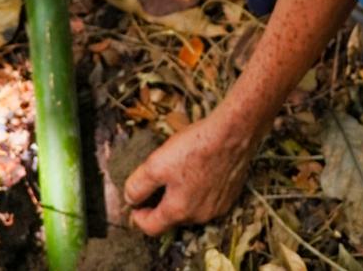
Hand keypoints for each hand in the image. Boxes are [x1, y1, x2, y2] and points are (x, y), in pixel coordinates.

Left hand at [124, 108, 259, 234]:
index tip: (135, 203)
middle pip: (171, 218)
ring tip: (180, 172)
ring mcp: (217, 207)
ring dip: (181, 197)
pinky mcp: (230, 196)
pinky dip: (200, 191)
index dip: (138, 217)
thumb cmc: (195, 147)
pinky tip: (200, 170)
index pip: (151, 228)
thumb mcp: (156, 164)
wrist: (232, 133)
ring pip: (191, 209)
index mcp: (178, 211)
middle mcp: (199, 216)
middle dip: (160, 204)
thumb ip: (138, 186)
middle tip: (157, 181)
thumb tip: (130, 199)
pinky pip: (208, 200)